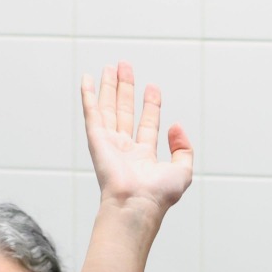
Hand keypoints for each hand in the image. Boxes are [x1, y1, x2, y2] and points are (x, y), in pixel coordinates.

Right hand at [82, 62, 192, 220]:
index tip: (152, 87)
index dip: (151, 105)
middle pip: (125, 112)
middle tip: (125, 67)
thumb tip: (176, 127)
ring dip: (109, 87)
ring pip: (109, 109)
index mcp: (144, 158)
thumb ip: (184, 149)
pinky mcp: (97, 141)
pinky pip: (92, 113)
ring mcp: (110, 145)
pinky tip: (87, 80)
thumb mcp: (183, 172)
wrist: (136, 204)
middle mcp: (125, 150)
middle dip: (126, 89)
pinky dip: (88, 96)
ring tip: (111, 67)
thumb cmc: (157, 196)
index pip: (147, 124)